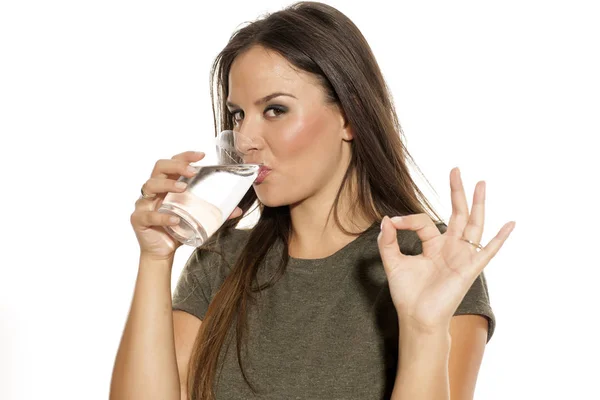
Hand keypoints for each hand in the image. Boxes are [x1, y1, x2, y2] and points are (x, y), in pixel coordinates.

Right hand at [130, 151, 243, 260]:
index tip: (201, 155)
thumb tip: (238, 210)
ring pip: (150, 185)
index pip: (173, 162)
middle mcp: (154, 190)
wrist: (163, 251)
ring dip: (168, 185)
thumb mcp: (198, 218)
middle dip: (176, 165)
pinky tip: (176, 219)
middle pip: (159, 167)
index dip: (185, 156)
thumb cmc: (178, 229)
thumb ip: (215, 213)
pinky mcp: (139, 219)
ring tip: (183, 189)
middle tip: (193, 171)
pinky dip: (163, 216)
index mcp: (167, 185)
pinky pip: (149, 214)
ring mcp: (144, 203)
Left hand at [377, 167, 514, 333]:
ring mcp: (462, 257)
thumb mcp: (393, 263)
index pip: (424, 221)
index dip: (407, 219)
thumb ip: (388, 241)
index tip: (393, 223)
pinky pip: (488, 251)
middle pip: (457, 214)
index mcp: (433, 245)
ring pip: (473, 225)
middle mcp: (450, 248)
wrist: (417, 317)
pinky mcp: (470, 269)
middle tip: (455, 170)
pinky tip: (510, 223)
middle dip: (457, 192)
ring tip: (481, 184)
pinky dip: (500, 238)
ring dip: (478, 204)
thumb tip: (386, 218)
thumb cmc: (407, 294)